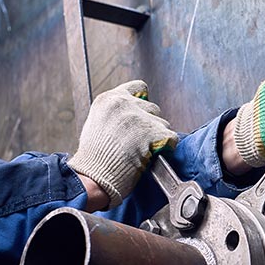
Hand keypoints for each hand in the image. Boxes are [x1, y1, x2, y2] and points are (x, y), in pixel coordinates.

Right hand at [68, 80, 177, 208]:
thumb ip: (117, 113)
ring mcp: (138, 118)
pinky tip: (153, 154)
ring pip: (163, 123)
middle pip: (153, 108)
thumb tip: (134, 114)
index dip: (142, 102)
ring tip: (142, 150)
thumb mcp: (97, 123)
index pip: (138, 88)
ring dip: (158, 137)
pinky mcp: (151, 134)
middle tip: (139, 141)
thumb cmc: (93, 157)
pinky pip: (171, 138)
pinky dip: (166, 147)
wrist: (93, 176)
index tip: (141, 114)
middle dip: (149, 124)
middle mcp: (124, 104)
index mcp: (109, 99)